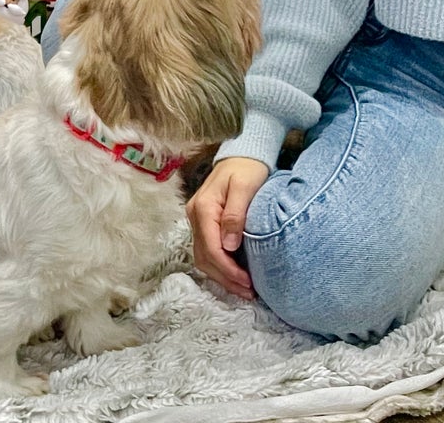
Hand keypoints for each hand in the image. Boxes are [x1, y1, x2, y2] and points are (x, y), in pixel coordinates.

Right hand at [186, 156, 269, 299]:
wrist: (243, 152)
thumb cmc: (247, 168)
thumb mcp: (245, 187)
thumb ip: (235, 215)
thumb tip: (229, 246)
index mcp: (203, 208)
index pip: (211, 248)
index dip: (228, 270)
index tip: (247, 282)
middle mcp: (195, 216)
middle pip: (205, 257)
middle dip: (226, 278)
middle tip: (248, 291)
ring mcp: (197, 220)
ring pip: (204, 257)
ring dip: (222, 276)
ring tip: (243, 289)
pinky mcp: (203, 222)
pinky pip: (208, 250)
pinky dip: (220, 266)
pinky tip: (234, 274)